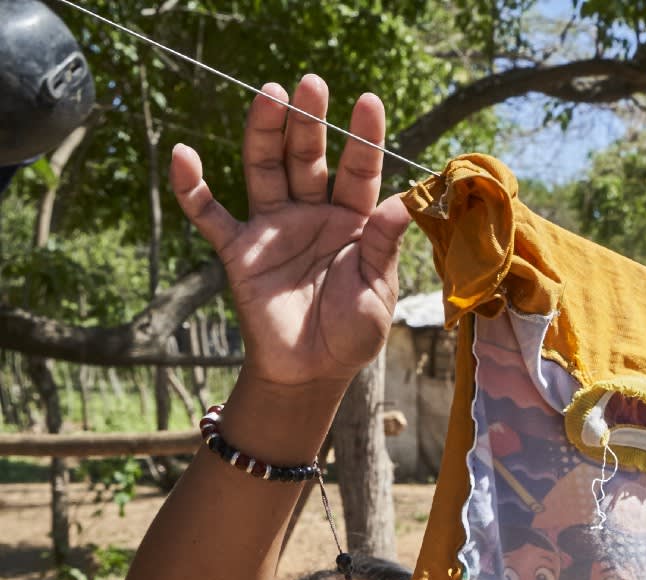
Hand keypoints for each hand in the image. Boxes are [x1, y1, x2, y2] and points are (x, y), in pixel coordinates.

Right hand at [169, 75, 410, 396]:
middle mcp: (313, 215)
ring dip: (264, 132)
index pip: (360, 171)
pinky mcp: (240, 251)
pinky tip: (183, 156)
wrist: (311, 372)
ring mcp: (274, 228)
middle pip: (307, 157)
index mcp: (354, 222)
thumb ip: (385, 247)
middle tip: (309, 83)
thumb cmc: (353, 333)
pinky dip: (193, 187)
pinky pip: (210, 214)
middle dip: (308, 121)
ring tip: (268, 93)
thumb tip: (404, 203)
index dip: (364, 137)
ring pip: (265, 169)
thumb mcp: (377, 291)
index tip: (368, 100)